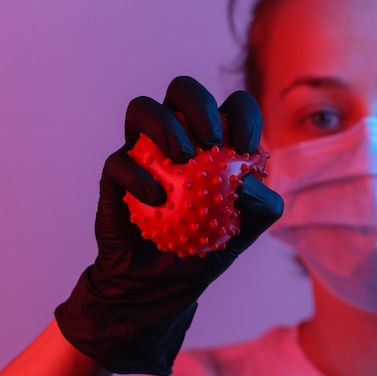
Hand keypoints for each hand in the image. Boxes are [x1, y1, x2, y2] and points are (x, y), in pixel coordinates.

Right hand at [55, 76, 282, 375]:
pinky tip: (156, 199)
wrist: (161, 284)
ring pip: (142, 109)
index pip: (231, 107)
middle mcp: (176, 134)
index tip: (247, 147)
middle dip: (198, 104)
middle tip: (212, 140)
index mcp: (213, 138)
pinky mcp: (115, 172)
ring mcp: (142, 150)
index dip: (243, 114)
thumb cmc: (206, 249)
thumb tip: (251, 179)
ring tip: (182, 157)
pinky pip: (119, 161)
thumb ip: (261, 206)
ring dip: (164, 125)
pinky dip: (137, 176)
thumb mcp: (246, 233)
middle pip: (182, 90)